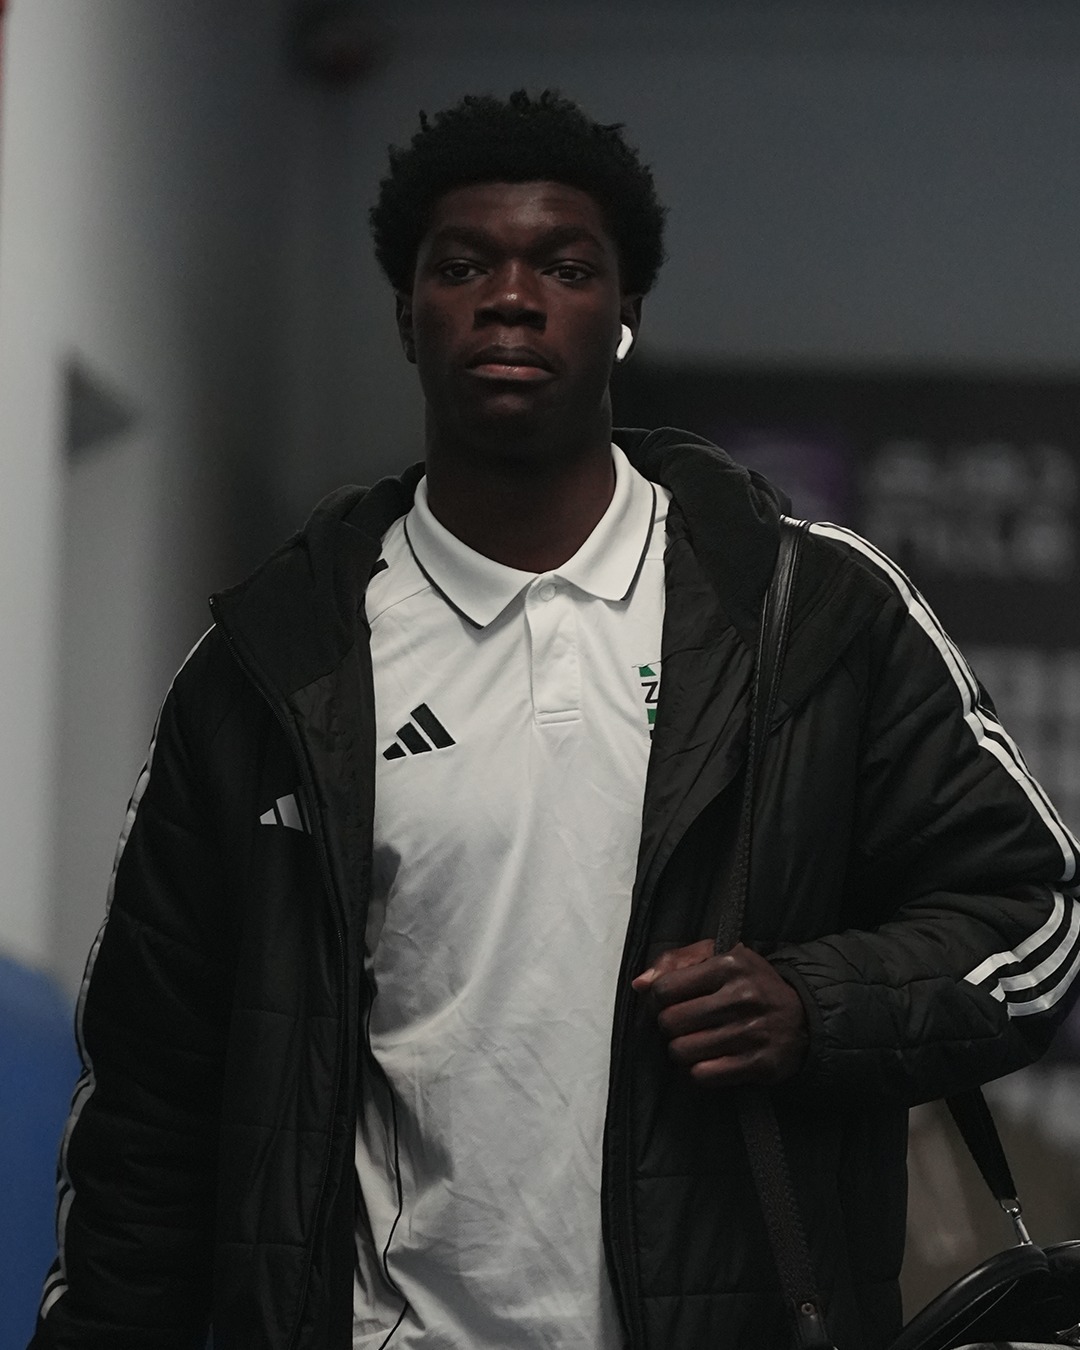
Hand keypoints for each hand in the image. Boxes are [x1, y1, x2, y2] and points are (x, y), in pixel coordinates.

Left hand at [632, 940, 808, 1086]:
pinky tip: (707, 1059)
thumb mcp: (718, 956)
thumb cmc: (749, 983)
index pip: (665, 989)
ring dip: (681, 1050)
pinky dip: (698, 1071)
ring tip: (694, 1042)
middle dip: (668, 1027)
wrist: (802, 1016)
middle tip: (682, 1025)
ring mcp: (752, 1032)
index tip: (665, 1004)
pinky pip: (703, 1075)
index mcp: (729, 964)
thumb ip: (675, 961)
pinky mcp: (759, 1064)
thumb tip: (640, 984)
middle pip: (670, 1022)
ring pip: (682, 1051)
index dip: (656, 1000)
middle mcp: (742, 996)